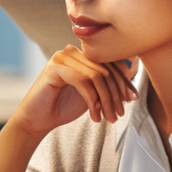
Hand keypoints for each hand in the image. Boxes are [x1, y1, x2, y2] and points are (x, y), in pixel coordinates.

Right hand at [7, 48, 136, 140]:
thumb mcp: (93, 94)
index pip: (111, 62)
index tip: (133, 99)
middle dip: (116, 94)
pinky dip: (92, 100)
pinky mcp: (54, 68)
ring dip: (106, 100)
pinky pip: (83, 81)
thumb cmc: (64, 106)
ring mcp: (62, 57)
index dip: (124, 81)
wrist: (37, 120)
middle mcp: (73, 51)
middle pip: (106, 69)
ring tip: (109, 118)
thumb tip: (134, 70)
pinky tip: (95, 116)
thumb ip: (108, 81)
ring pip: (97, 75)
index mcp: (82, 54)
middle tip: (120, 114)